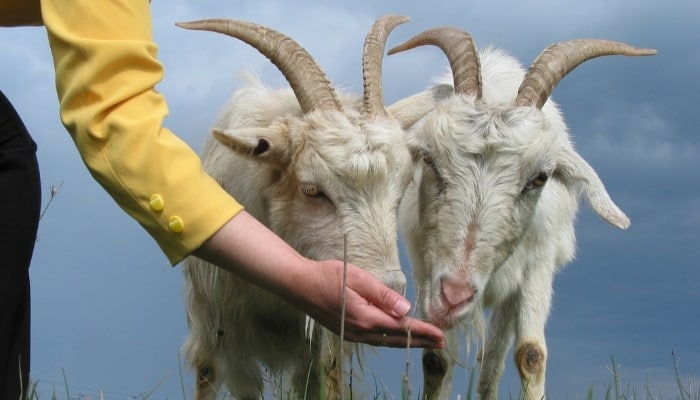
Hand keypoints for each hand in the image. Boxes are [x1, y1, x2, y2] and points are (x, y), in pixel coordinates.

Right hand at [195, 211, 443, 347]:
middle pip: (396, 338)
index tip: (440, 334)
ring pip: (386, 341)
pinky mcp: (348, 331)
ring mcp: (353, 333)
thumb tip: (406, 308)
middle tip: (440, 342)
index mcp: (365, 317)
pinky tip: (397, 336)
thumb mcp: (357, 278)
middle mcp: (360, 331)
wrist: (298, 285)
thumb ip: (382, 294)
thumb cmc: (327, 275)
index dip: (422, 330)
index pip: (401, 327)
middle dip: (419, 340)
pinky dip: (391, 339)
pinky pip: (375, 339)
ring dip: (407, 341)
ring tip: (424, 341)